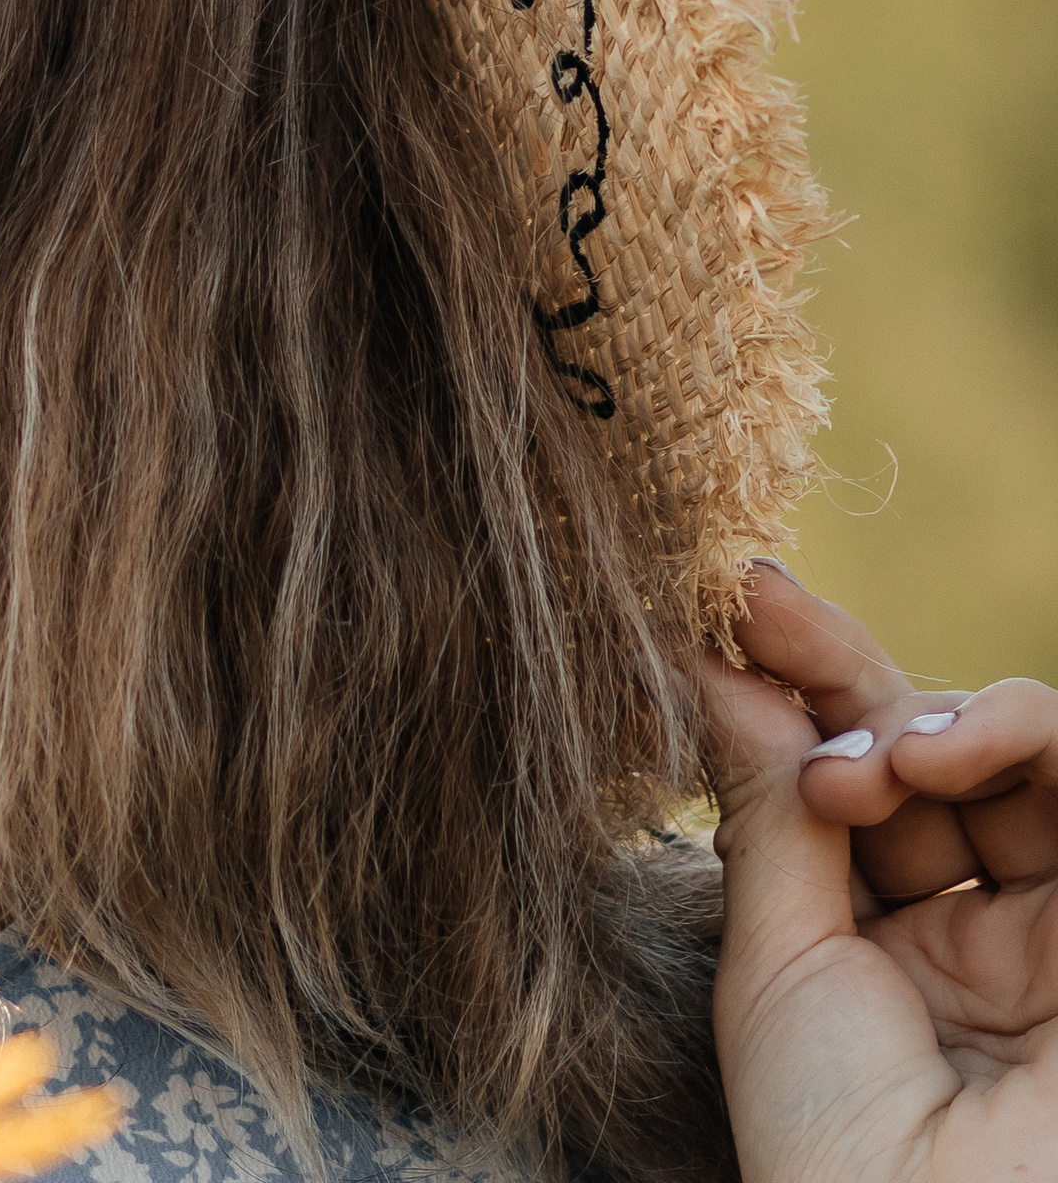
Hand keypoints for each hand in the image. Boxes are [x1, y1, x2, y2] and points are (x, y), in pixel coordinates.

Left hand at [702, 563, 1057, 1179]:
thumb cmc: (835, 1144)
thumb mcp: (774, 960)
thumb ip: (767, 806)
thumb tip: (711, 659)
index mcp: (882, 950)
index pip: (845, 779)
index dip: (788, 688)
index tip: (715, 607)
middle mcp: (975, 932)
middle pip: (918, 745)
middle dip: (834, 667)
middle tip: (756, 611)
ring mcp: (1052, 930)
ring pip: (1008, 749)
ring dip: (917, 713)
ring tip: (855, 759)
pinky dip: (1004, 730)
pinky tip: (920, 754)